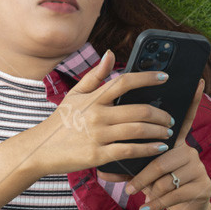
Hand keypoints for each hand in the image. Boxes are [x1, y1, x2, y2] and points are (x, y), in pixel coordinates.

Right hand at [26, 50, 174, 175]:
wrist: (40, 149)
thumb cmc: (61, 121)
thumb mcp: (75, 95)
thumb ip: (95, 75)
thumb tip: (110, 54)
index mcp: (93, 98)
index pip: (125, 82)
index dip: (147, 77)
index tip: (164, 77)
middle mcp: (97, 115)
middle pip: (139, 110)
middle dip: (161, 115)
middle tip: (170, 119)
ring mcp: (98, 135)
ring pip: (138, 130)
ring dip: (158, 132)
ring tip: (167, 133)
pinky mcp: (98, 155)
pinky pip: (129, 150)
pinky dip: (148, 149)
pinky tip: (159, 148)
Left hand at [121, 78, 210, 209]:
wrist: (184, 208)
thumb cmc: (158, 183)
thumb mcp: (141, 173)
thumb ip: (123, 167)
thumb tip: (100, 170)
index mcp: (174, 142)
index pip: (182, 118)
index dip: (191, 101)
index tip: (197, 82)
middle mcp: (188, 151)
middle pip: (162, 157)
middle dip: (143, 174)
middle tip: (128, 186)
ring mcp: (197, 168)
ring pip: (167, 178)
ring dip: (147, 189)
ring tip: (134, 195)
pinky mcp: (201, 187)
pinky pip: (174, 195)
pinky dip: (156, 203)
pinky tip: (146, 207)